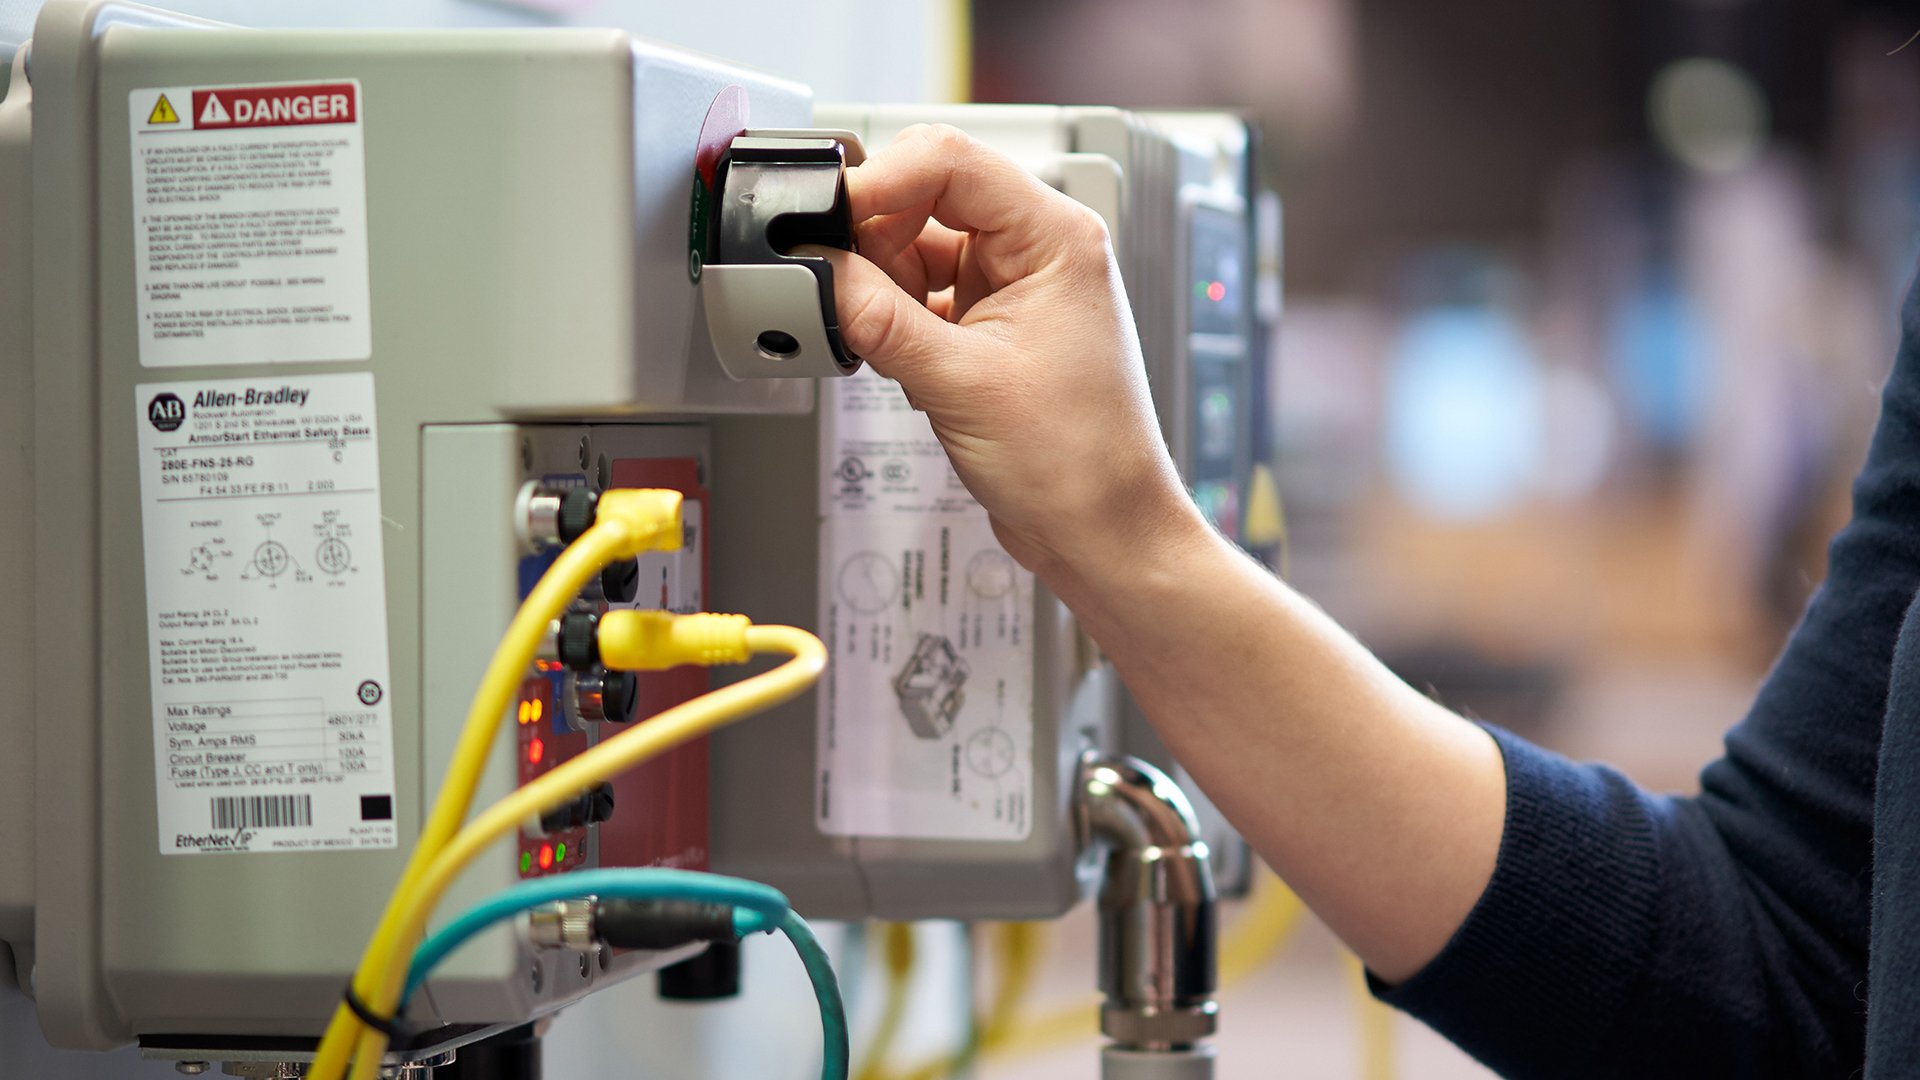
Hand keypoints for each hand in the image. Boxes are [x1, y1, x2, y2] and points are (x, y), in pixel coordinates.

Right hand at [807, 124, 1200, 574]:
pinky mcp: (987, 326)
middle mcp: (1037, 250)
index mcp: (1055, 237)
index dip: (877, 183)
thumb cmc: (1077, 463)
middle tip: (839, 285)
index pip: (948, 161)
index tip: (827, 221)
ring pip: (913, 248)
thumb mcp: (959, 383)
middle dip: (872, 239)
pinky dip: (889, 317)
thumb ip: (878, 319)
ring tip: (876, 337)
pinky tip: (889, 354)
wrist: (1100, 532)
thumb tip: (817, 272)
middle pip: (924, 196)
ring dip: (879, 285)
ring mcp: (1011, 288)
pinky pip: (917, 294)